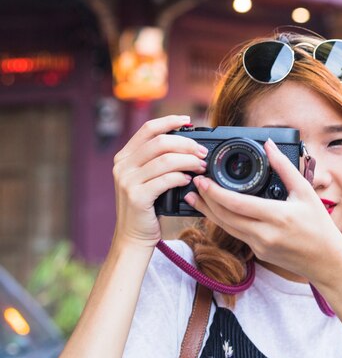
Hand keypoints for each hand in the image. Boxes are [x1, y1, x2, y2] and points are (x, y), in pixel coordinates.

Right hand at [112, 115, 208, 247]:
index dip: (170, 121)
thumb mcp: (147, 178)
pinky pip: (165, 180)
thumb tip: (188, 144)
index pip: (148, 129)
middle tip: (203, 153)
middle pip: (160, 142)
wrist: (134, 236)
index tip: (188, 121)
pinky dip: (181, 177)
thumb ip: (158, 160)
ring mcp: (127, 181)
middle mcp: (123, 165)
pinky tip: (189, 181)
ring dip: (188, 161)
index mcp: (125, 156)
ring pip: (165, 160)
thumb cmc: (147, 206)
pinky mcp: (136, 196)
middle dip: (187, 144)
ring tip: (201, 166)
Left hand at [184, 138, 341, 282]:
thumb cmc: (319, 225)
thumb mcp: (305, 192)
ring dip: (208, 212)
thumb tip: (269, 145)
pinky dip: (223, 220)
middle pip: (224, 217)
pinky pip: (235, 234)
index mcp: (277, 217)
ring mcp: (259, 246)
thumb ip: (284, 167)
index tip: (203, 180)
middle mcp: (265, 234)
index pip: (237, 204)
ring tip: (194, 198)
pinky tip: (216, 210)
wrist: (327, 261)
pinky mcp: (258, 252)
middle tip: (193, 185)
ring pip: (226, 228)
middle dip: (205, 201)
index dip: (215, 192)